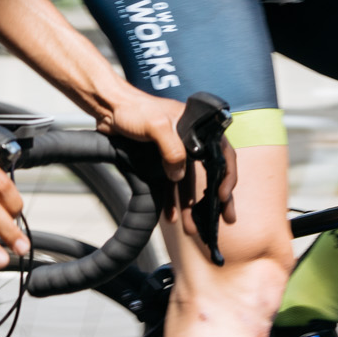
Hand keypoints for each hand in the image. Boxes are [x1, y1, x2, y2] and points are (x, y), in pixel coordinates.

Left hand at [96, 89, 232, 223]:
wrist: (110, 108)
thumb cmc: (135, 109)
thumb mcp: (156, 126)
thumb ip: (172, 150)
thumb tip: (178, 176)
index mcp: (199, 128)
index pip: (223, 154)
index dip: (227, 177)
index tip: (222, 196)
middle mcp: (191, 142)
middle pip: (211, 173)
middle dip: (217, 200)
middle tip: (225, 219)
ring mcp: (176, 153)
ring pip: (189, 184)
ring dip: (191, 207)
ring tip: (193, 228)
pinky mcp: (160, 162)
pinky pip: (170, 185)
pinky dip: (170, 201)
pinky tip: (170, 216)